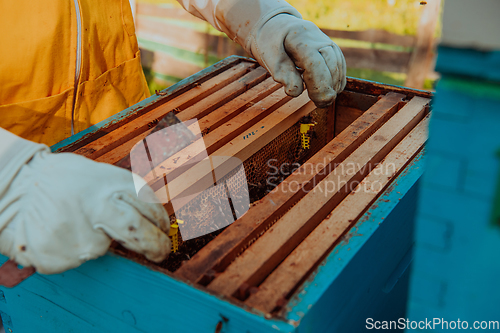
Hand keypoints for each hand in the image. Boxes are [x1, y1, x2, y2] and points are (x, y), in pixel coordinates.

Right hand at [0, 147, 170, 274]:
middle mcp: (102, 209)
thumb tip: (154, 215)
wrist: (15, 186)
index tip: (163, 230)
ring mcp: (81, 234)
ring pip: (102, 247)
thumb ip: (124, 194)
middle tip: (160, 253)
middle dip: (156, 247)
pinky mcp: (62, 256)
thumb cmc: (63, 180)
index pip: (151, 209)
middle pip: (141, 234)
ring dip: (94, 240)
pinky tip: (60, 231)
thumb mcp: (99, 175)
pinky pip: (76, 257)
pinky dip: (71, 248)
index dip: (160, 223)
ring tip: (74, 222)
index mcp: (114, 185)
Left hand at [216, 0, 345, 107]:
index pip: (315, 64)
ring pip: (338, 66)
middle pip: (330, 65)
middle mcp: (318, 39)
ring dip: (334, 86)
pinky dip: (337, 80)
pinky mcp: (332, 49)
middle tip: (321, 105)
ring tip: (324, 101)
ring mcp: (327, 43)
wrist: (279, 27)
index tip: (317, 102)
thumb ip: (282, 74)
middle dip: (328, 88)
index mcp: (300, 39)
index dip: (319, 86)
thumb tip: (295, 92)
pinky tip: (331, 91)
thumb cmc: (273, 43)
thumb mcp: (270, 57)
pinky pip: (340, 65)